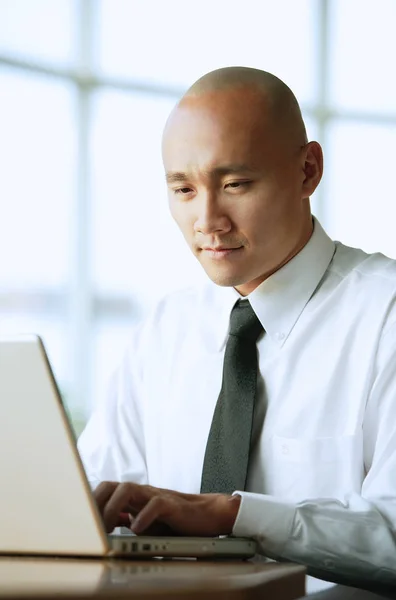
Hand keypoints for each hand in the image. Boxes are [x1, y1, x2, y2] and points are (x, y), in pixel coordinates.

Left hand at [93, 481, 240, 536]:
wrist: (206, 516)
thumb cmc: (174, 521)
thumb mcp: (145, 522)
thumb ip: (126, 520)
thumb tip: (102, 527)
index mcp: (133, 498)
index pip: (106, 491)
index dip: (91, 503)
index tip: (82, 523)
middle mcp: (141, 493)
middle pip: (112, 485)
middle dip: (98, 502)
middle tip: (93, 525)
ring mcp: (156, 496)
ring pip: (128, 489)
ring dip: (114, 507)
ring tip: (110, 526)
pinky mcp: (171, 504)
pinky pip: (154, 504)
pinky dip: (143, 516)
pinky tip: (137, 530)